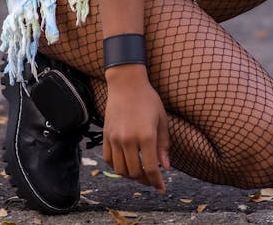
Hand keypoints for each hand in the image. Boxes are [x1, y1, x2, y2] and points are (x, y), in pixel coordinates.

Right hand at [103, 66, 170, 192]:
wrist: (126, 84)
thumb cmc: (148, 99)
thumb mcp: (161, 119)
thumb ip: (163, 144)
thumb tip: (166, 167)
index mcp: (146, 136)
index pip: (151, 169)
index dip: (157, 182)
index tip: (161, 188)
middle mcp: (129, 140)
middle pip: (135, 172)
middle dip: (145, 180)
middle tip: (151, 180)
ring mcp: (115, 139)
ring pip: (121, 170)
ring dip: (131, 176)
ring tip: (139, 173)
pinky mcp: (106, 136)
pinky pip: (109, 160)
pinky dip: (117, 167)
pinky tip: (126, 164)